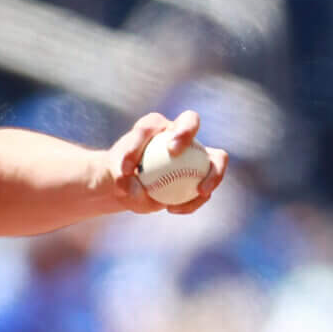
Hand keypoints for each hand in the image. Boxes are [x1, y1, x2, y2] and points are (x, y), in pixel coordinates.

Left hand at [106, 108, 228, 214]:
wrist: (129, 187)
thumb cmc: (121, 176)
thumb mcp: (116, 179)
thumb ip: (124, 182)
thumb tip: (136, 188)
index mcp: (154, 126)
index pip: (150, 125)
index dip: (139, 141)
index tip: (128, 167)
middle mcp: (179, 132)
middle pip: (191, 121)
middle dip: (185, 131)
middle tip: (173, 152)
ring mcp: (196, 152)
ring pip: (216, 158)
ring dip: (213, 174)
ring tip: (200, 191)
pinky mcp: (204, 174)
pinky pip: (207, 188)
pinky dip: (194, 201)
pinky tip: (173, 210)